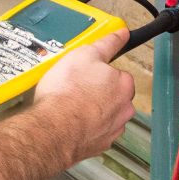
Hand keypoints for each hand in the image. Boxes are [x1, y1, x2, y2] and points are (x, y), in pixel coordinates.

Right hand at [30, 29, 134, 164]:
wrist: (54, 129)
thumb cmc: (68, 92)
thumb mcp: (85, 54)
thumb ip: (107, 44)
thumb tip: (122, 34)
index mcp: (124, 85)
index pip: (118, 74)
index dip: (100, 73)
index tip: (86, 74)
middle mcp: (124, 109)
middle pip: (114, 96)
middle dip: (98, 93)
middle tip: (76, 90)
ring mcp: (113, 130)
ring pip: (106, 116)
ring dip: (93, 112)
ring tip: (70, 107)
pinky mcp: (100, 145)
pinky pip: (95, 133)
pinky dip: (86, 129)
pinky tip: (70, 123)